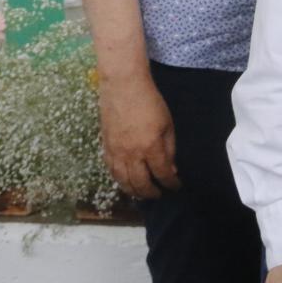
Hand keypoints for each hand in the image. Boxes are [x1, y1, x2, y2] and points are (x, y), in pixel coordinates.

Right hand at [97, 71, 179, 198]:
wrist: (123, 87)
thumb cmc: (150, 102)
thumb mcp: (168, 124)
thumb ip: (169, 148)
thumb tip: (170, 169)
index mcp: (150, 147)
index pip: (161, 174)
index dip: (170, 183)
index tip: (176, 187)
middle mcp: (131, 154)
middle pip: (140, 183)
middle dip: (151, 193)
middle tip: (158, 195)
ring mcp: (116, 152)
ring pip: (123, 181)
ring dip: (133, 191)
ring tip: (142, 194)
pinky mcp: (105, 147)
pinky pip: (111, 170)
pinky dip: (119, 180)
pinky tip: (125, 182)